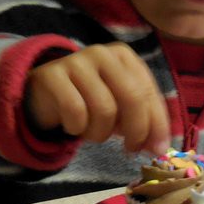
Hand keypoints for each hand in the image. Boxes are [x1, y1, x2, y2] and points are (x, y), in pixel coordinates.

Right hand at [25, 43, 169, 154]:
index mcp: (124, 57)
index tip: (158, 150)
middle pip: (132, 98)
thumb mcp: (119, 108)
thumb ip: (142, 121)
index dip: (157, 123)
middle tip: (131, 150)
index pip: (148, 91)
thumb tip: (159, 147)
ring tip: (93, 133)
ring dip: (101, 133)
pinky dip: (76, 127)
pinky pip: (75, 111)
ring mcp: (76, 61)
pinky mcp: (52, 75)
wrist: (43, 95)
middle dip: (136, 130)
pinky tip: (73, 126)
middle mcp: (102, 53)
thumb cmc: (89, 100)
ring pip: (104, 109)